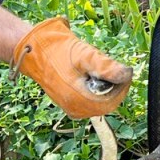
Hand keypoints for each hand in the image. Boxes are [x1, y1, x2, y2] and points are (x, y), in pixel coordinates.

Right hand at [11, 17, 131, 118]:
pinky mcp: (67, 103)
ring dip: (105, 88)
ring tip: (98, 70)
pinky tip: (89, 75)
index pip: (112, 101)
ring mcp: (70, 107)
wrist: (32, 51)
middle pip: (106, 103)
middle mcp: (75, 109)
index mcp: (79, 100)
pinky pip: (89, 101)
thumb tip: (127, 74)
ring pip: (98, 102)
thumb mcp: (85, 55)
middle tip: (114, 69)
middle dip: (114, 87)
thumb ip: (107, 67)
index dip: (122, 86)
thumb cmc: (56, 51)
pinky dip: (95, 90)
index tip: (125, 71)